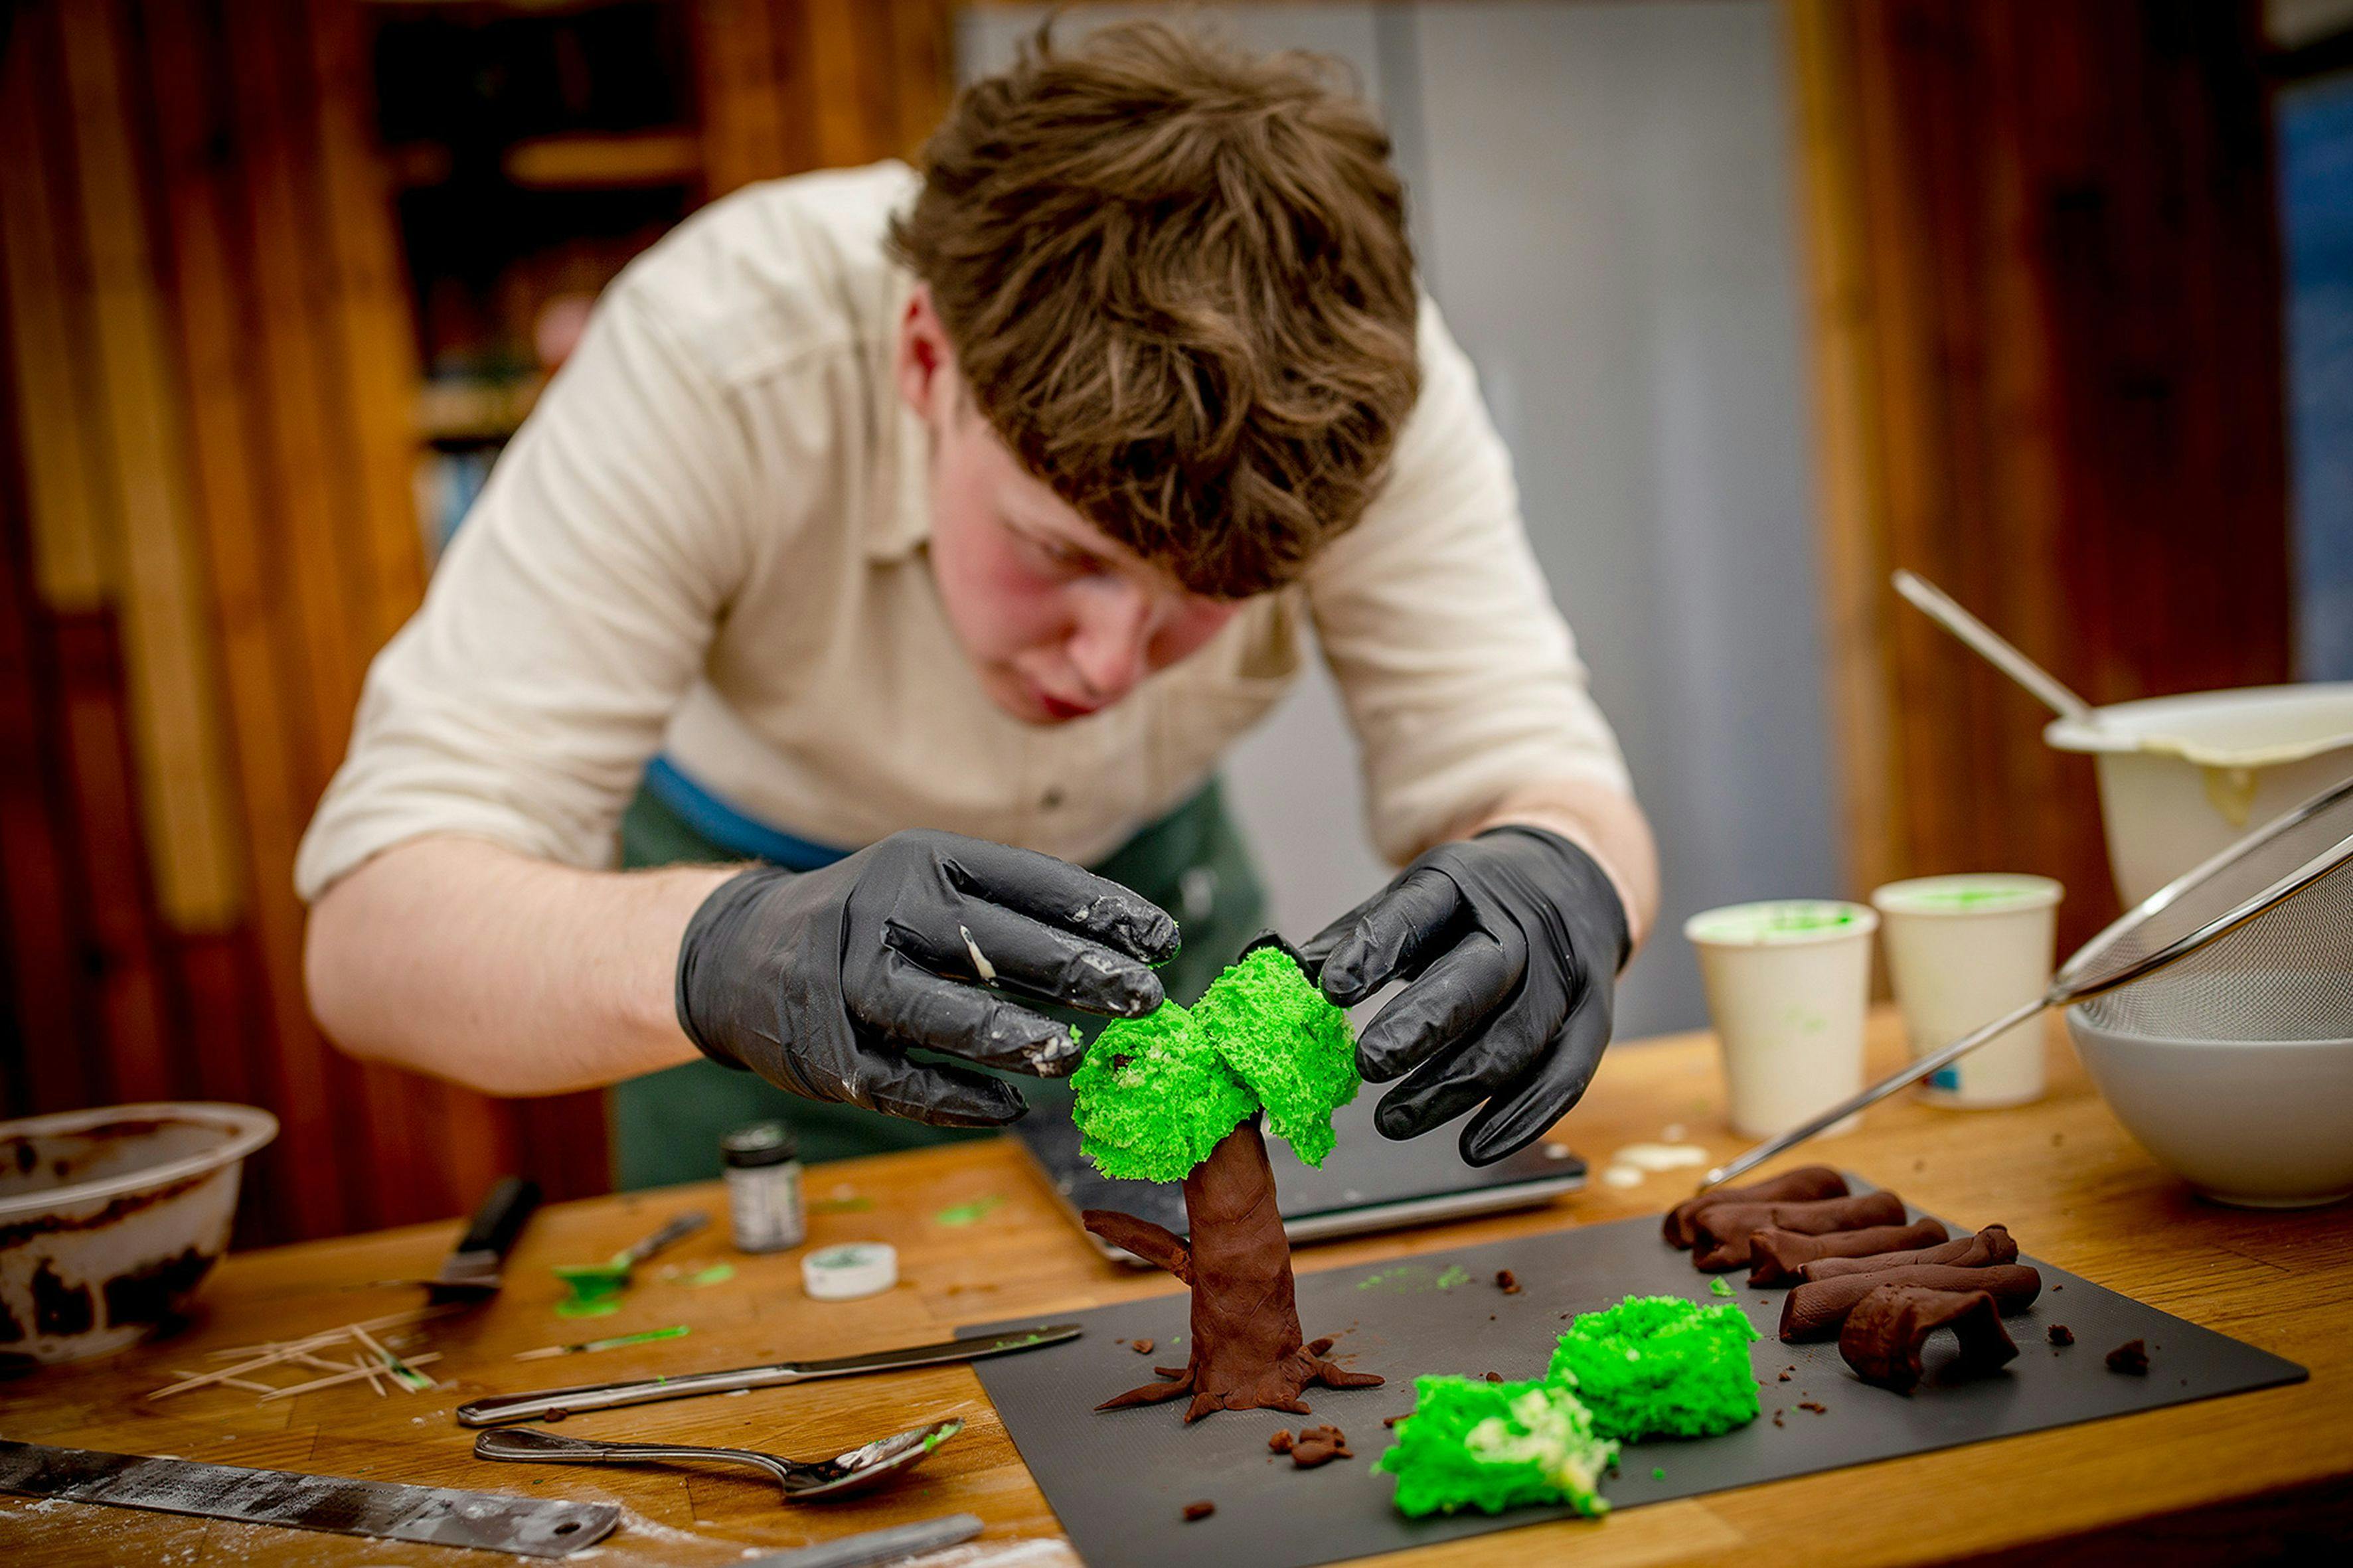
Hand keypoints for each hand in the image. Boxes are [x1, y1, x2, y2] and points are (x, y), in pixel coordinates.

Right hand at [676, 830, 1178, 1125]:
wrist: (742, 955)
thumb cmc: (870, 920)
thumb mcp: (927, 885)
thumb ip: (1007, 911)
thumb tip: (1119, 949)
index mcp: (922, 861)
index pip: (1027, 882)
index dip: (1100, 912)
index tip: (1162, 939)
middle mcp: (882, 911)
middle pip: (992, 943)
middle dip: (1078, 973)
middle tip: (1145, 999)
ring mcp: (846, 982)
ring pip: (937, 1013)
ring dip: (1013, 1038)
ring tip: (1074, 1058)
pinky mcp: (825, 1053)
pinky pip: (902, 1083)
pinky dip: (959, 1099)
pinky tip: (1011, 1107)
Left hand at [1302, 826, 1627, 1164]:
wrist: (1569, 882)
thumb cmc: (1470, 904)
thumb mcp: (1415, 898)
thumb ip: (1357, 937)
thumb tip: (1285, 979)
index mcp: (1464, 882)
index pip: (1418, 910)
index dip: (1374, 948)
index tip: (1330, 989)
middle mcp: (1524, 924)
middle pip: (1478, 976)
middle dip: (1422, 1025)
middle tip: (1366, 1065)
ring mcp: (1566, 972)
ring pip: (1516, 1037)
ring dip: (1453, 1087)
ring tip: (1392, 1120)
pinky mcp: (1595, 1019)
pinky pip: (1565, 1077)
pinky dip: (1520, 1119)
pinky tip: (1473, 1148)